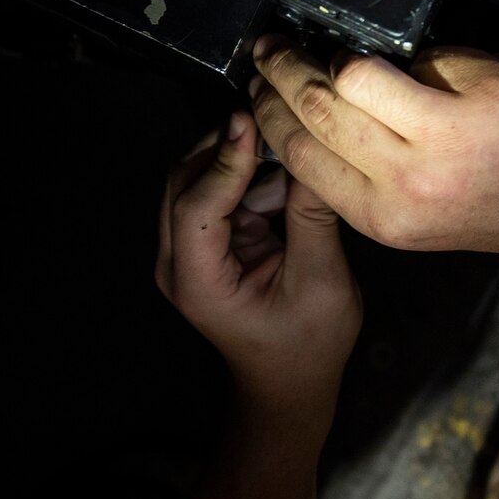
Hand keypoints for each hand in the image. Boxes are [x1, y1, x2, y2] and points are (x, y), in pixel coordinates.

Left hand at [156, 111, 361, 416]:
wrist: (290, 380)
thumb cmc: (307, 344)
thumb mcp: (321, 281)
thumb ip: (311, 215)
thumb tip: (311, 152)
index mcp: (197, 282)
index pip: (194, 206)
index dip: (223, 161)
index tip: (253, 122)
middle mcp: (178, 263)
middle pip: (185, 183)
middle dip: (227, 148)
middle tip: (273, 117)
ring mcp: (187, 251)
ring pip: (199, 180)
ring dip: (242, 160)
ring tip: (288, 143)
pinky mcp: (206, 242)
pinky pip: (220, 193)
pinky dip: (250, 177)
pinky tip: (286, 173)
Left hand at [249, 37, 498, 266]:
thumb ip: (430, 62)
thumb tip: (365, 59)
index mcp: (448, 130)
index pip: (355, 81)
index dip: (328, 53)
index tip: (317, 35)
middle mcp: (413, 179)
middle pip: (319, 118)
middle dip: (281, 77)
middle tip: (266, 50)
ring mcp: (393, 214)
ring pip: (306, 160)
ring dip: (274, 119)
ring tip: (262, 88)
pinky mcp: (387, 232)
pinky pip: (323, 188)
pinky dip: (299, 155)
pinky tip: (291, 130)